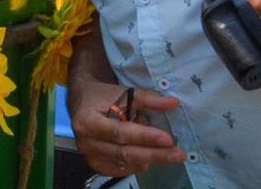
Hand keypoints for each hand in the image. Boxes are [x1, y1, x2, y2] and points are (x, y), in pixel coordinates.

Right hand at [66, 80, 184, 178]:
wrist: (82, 103)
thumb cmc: (101, 96)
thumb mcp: (122, 92)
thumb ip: (147, 98)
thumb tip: (173, 103)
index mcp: (88, 121)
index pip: (120, 132)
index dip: (145, 137)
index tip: (168, 139)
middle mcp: (86, 142)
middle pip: (125, 152)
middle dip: (154, 154)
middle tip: (178, 155)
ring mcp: (90, 156)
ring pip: (126, 163)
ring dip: (149, 157)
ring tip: (162, 147)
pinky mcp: (97, 164)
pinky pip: (123, 169)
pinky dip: (139, 163)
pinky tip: (148, 155)